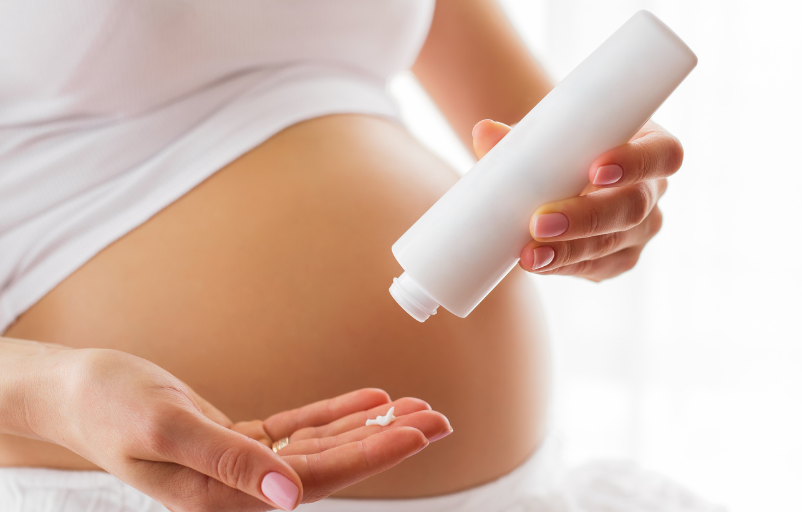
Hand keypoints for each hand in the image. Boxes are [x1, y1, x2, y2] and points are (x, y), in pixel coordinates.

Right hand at [40, 348, 449, 510]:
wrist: (75, 394)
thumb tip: (289, 495)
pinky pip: (300, 428)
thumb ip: (229, 463)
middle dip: (388, 442)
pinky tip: (372, 400)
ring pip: (323, 446)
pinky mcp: (240, 442)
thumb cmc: (109, 408)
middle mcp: (241, 489)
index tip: (418, 434)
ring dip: (371, 426)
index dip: (373, 455)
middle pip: (333, 465)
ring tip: (418, 408)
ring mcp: (243, 466)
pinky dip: (338, 412)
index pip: (318, 478)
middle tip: (439, 419)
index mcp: (224, 498)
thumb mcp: (166, 430)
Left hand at [472, 119, 682, 280]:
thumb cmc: (561, 142)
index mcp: (649, 145)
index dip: (635, 164)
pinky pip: (595, 267)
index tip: (595, 170)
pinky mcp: (619, 259)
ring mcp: (640, 231)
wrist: (559, 170)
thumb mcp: (547, 133)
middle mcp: (653, 191)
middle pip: (633, 208)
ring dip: (568, 250)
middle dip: (586, 217)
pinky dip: (563, 265)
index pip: (662, 154)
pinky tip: (538, 263)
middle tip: (540, 222)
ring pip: (612, 244)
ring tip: (528, 253)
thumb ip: (520, 135)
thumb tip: (484, 133)